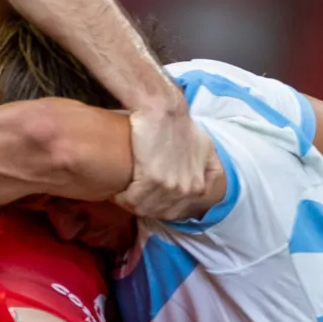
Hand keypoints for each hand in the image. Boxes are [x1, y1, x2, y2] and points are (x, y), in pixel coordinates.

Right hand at [120, 105, 214, 222]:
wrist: (164, 109)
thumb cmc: (180, 124)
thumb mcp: (204, 147)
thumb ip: (205, 168)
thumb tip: (204, 179)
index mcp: (198, 187)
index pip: (174, 211)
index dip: (157, 206)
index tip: (146, 198)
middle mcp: (187, 190)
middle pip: (158, 212)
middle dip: (143, 206)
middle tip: (130, 197)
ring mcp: (171, 186)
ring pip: (144, 208)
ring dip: (130, 203)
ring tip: (122, 194)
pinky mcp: (153, 178)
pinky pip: (133, 199)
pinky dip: (122, 197)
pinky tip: (117, 190)